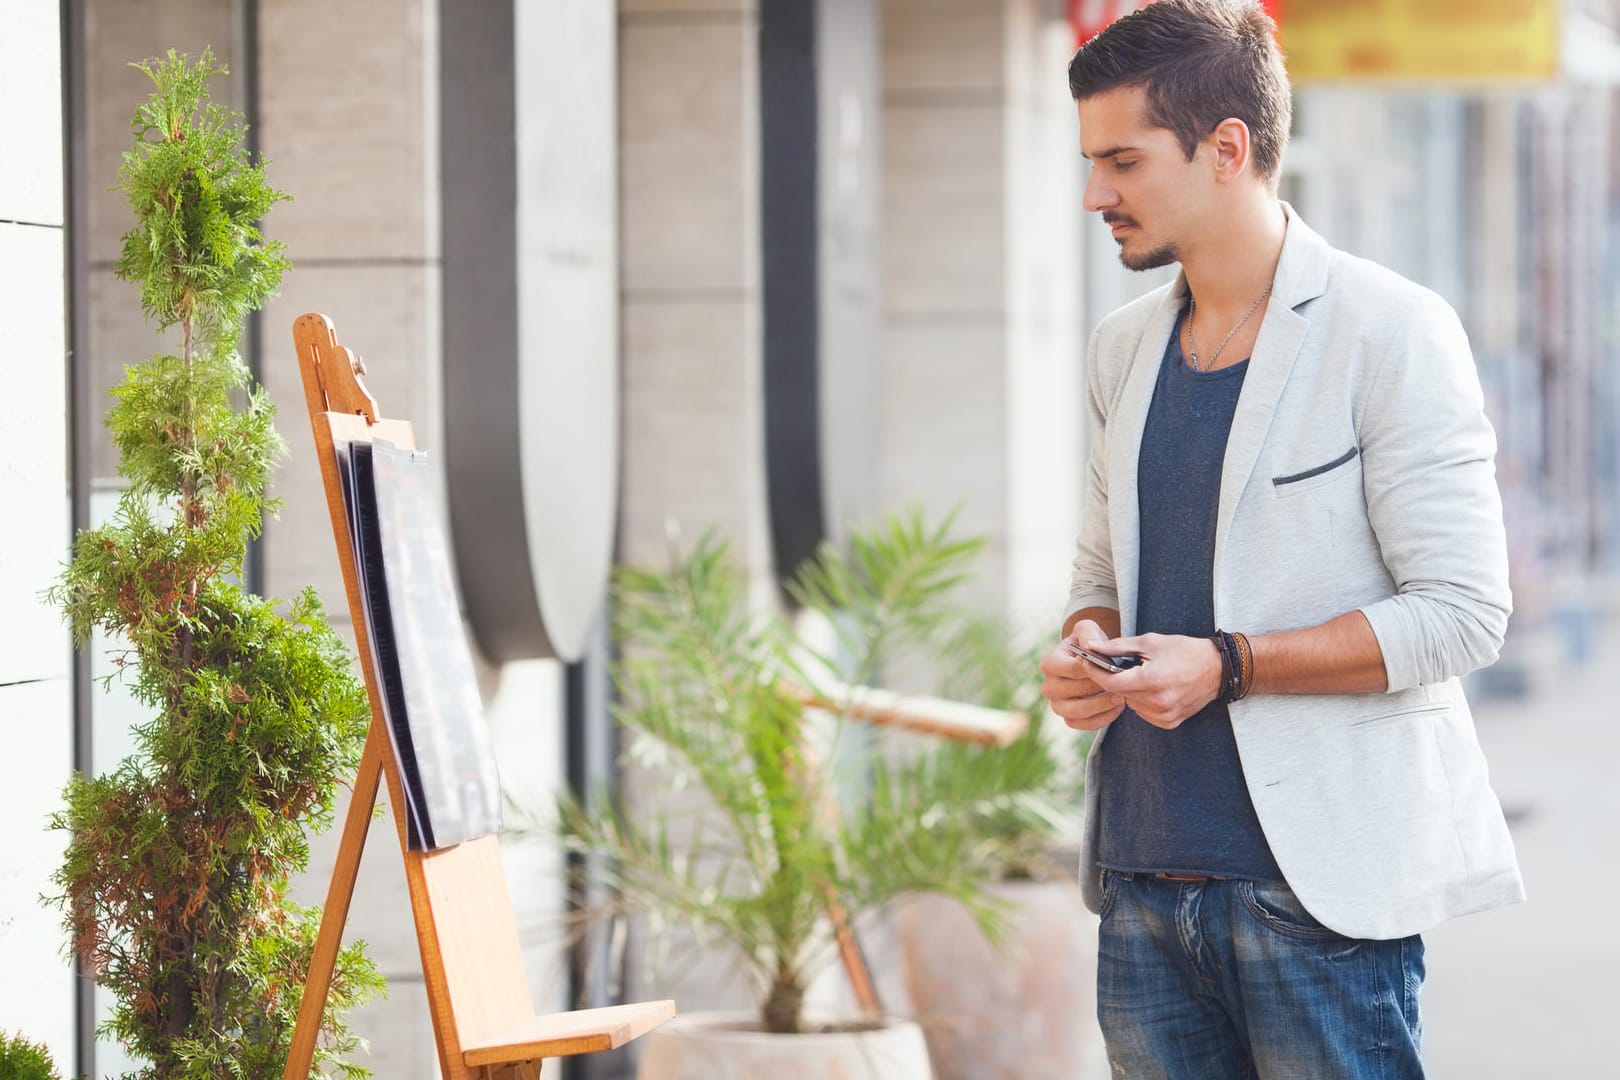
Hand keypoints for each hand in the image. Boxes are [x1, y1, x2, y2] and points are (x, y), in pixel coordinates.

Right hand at [1040, 619, 1125, 730]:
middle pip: (1075, 691)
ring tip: (1120, 697)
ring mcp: (1057, 705)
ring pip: (1077, 711)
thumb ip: (1088, 634)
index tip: (1113, 667)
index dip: (1094, 669)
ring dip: (1101, 705)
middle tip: (1121, 684)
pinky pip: (1084, 725)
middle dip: (1099, 687)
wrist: (1091, 662)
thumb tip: (1091, 646)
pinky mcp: (1069, 719)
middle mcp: (1048, 686)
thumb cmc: (1088, 645)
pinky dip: (1102, 719)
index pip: (1073, 669)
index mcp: (1049, 663)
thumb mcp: (1088, 631)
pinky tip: (1117, 707)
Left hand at [1087, 632, 1222, 729]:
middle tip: (1118, 664)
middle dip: (1114, 679)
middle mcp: (1157, 702)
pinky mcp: (1169, 723)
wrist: (1218, 669)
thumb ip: (1116, 647)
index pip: (1110, 683)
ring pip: (1129, 704)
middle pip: (1118, 693)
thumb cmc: (1183, 650)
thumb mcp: (1149, 642)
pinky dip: (1142, 701)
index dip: (1094, 672)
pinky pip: (1142, 712)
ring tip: (1143, 675)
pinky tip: (1155, 688)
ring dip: (1129, 691)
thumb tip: (1090, 646)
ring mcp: (1164, 716)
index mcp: (1151, 680)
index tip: (1085, 660)